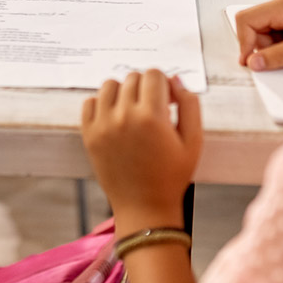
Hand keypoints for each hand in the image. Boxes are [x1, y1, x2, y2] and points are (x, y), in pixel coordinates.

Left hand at [81, 70, 201, 232]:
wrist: (145, 208)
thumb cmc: (172, 176)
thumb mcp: (194, 141)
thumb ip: (189, 104)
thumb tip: (175, 80)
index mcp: (151, 116)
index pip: (153, 74)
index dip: (164, 84)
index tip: (167, 99)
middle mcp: (123, 116)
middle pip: (133, 77)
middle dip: (146, 87)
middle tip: (152, 109)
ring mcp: (103, 125)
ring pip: (110, 85)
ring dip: (123, 92)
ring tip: (133, 111)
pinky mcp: (89, 135)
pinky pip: (90, 102)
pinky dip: (102, 104)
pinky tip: (115, 117)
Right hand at [233, 0, 282, 70]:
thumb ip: (278, 56)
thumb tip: (253, 62)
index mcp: (282, 5)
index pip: (246, 21)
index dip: (244, 44)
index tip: (253, 64)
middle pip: (255, 26)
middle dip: (263, 47)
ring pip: (268, 31)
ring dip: (277, 48)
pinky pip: (282, 31)